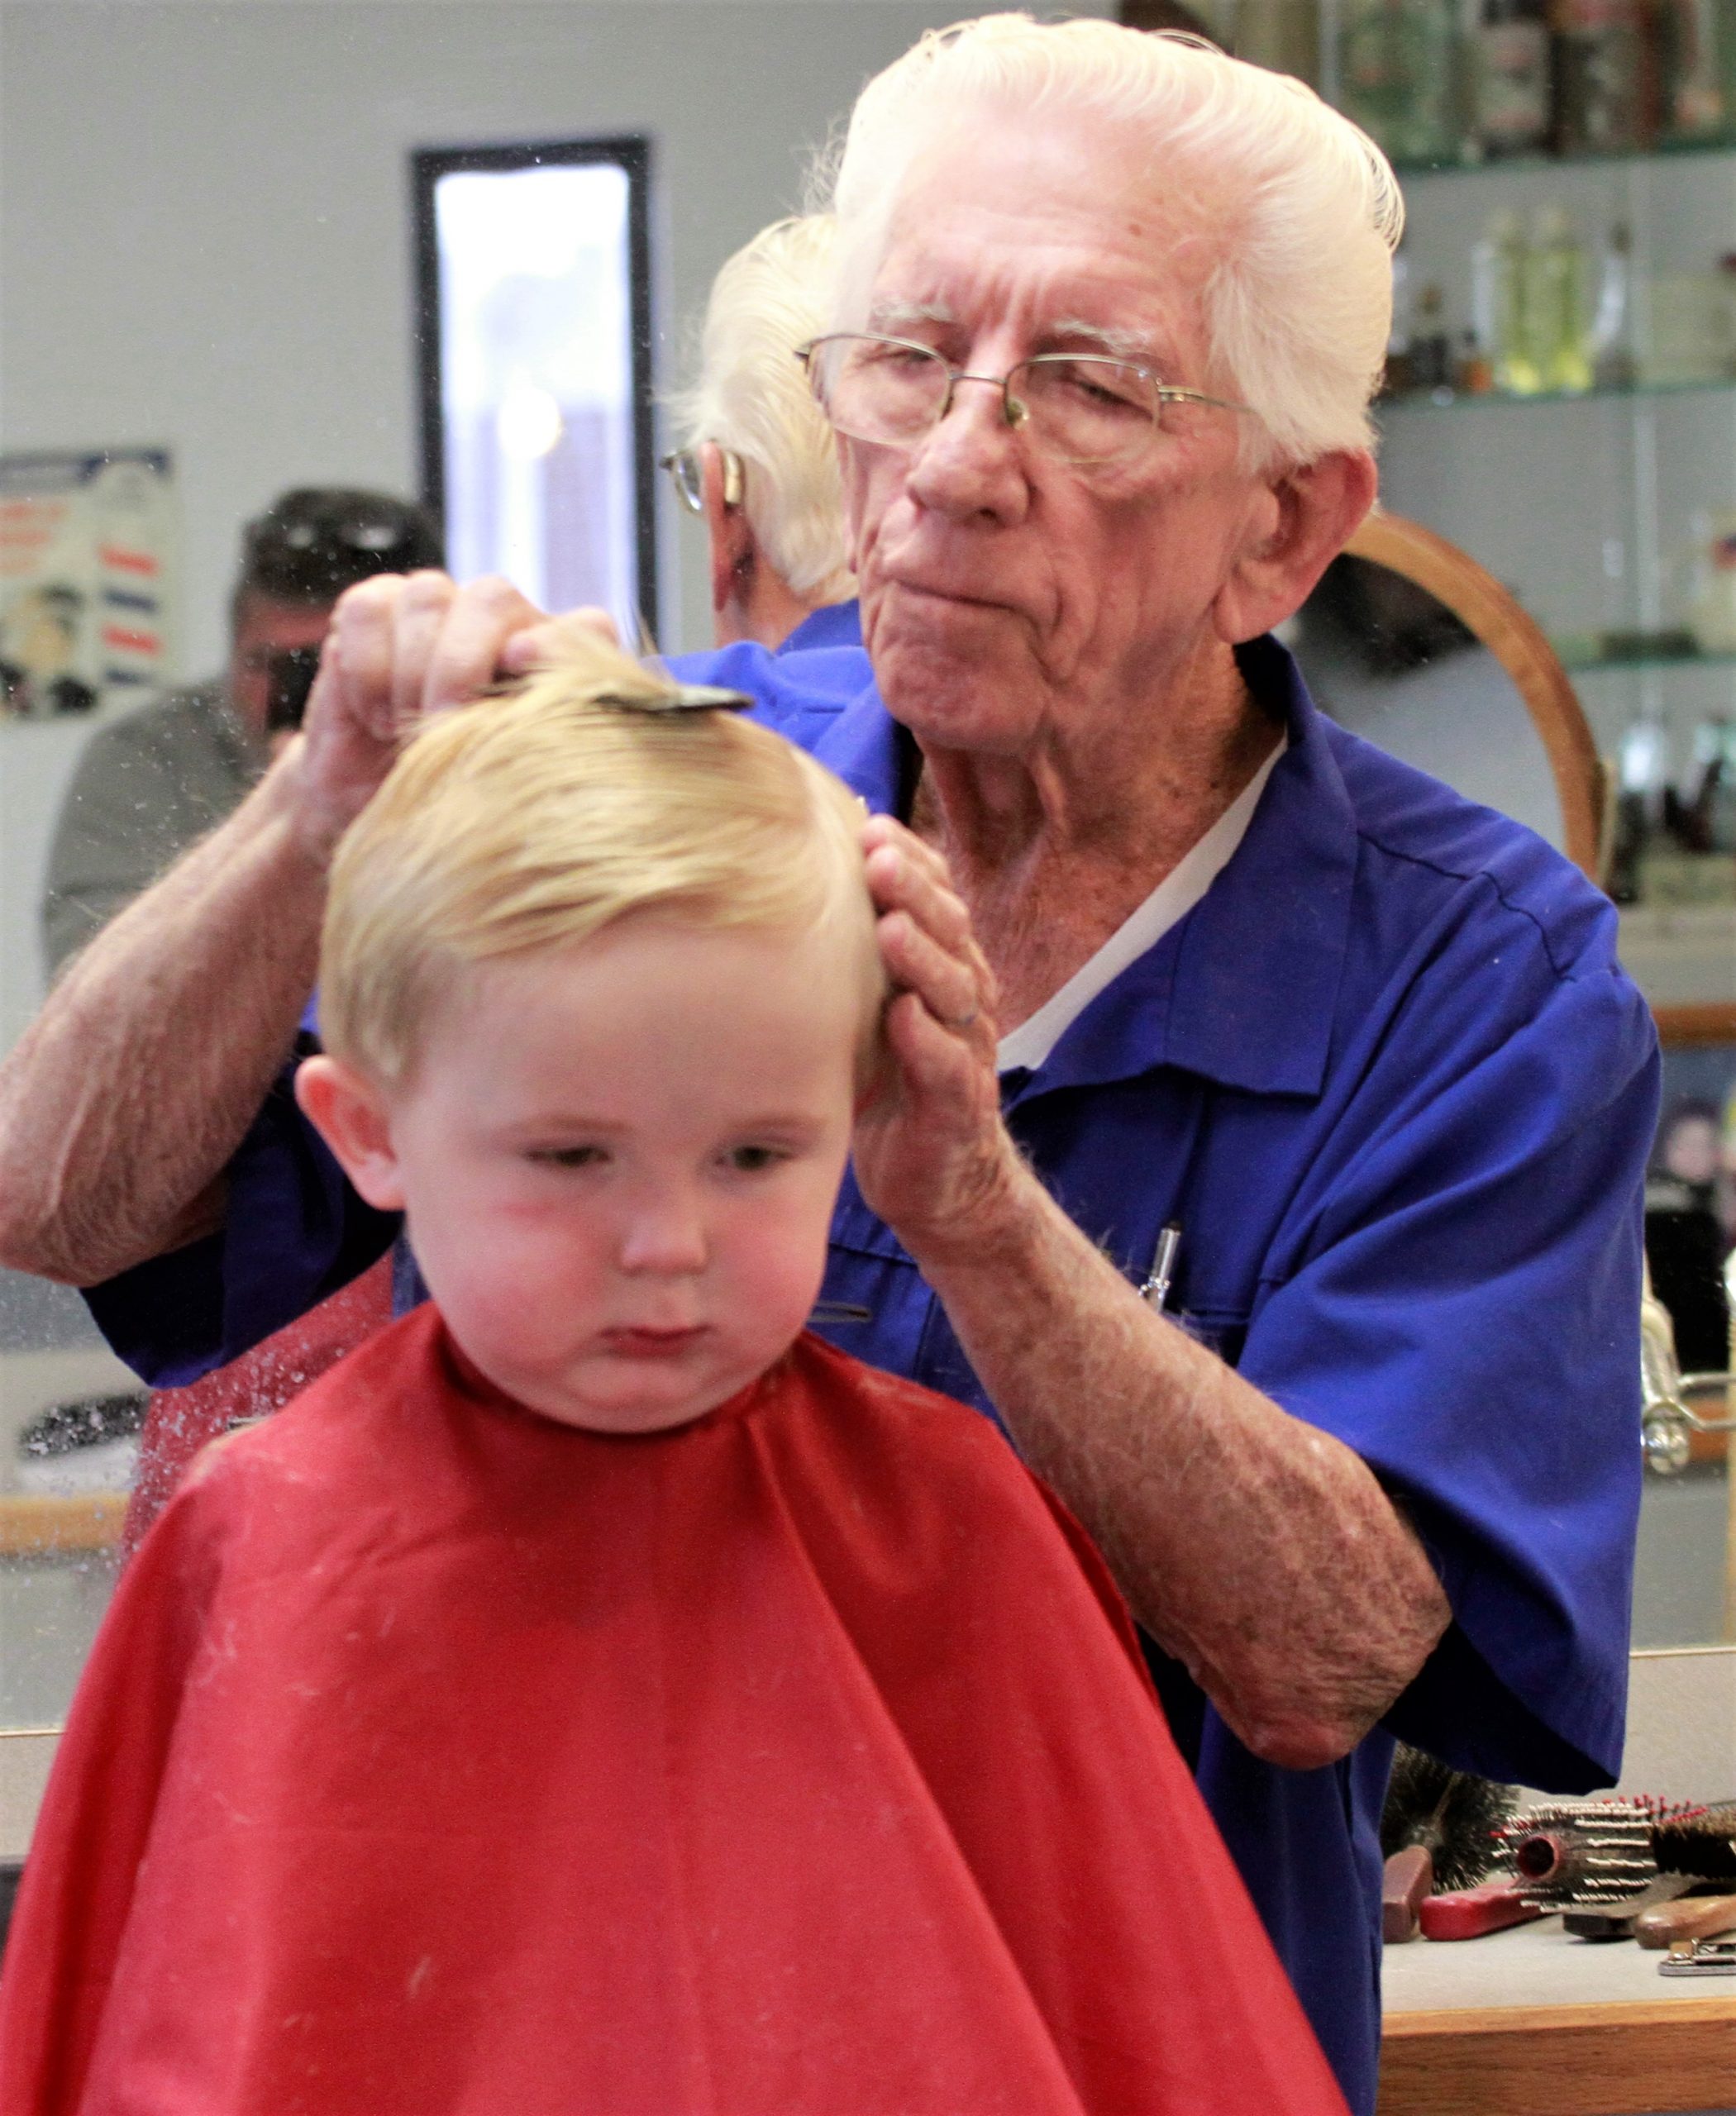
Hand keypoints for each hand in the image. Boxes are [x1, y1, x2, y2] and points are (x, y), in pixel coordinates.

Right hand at [284, 571, 615, 857]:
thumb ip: (542, 743)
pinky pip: (368, 607)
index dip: (557, 646)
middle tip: (440, 725)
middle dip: (460, 663)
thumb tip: (532, 674)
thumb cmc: (453, 817)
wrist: (374, 824)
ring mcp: (439, 616)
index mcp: (558, 673)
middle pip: (492, 598)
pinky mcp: (374, 616)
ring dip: (410, 669)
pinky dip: (367, 665)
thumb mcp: (507, 802)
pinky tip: (374, 717)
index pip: (585, 629)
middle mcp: (505, 631)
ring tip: (401, 733)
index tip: (520, 669)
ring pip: (427, 594)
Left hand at [851, 817, 1027, 1259]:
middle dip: (914, 891)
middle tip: (877, 859)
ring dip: (923, 957)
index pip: (937, 898)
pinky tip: (906, 1019)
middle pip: (950, 931)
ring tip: (890, 928)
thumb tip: (785, 881)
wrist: (938, 1181)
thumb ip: (846, 954)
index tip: (868, 825)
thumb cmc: (887, 1085)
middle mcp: (962, 1001)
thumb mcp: (863, 1010)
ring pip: (956, 992)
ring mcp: (966, 1052)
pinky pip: (950, 1070)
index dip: (910, 860)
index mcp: (942, 967)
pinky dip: (929, 1044)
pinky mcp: (959, 1109)